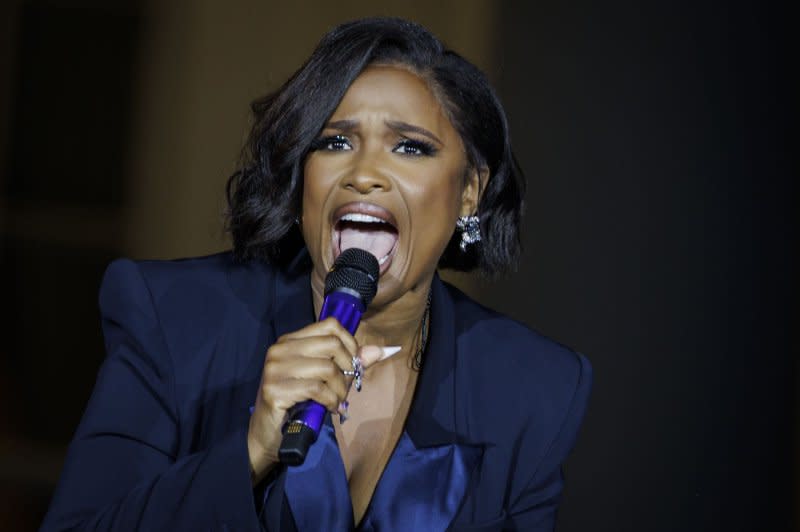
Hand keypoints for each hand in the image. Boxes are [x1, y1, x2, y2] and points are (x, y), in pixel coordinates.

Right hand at [246, 317, 387, 483]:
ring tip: (336, 401)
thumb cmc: (297, 403)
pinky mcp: (274, 390)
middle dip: (347, 369)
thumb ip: (350, 362)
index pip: (330, 325)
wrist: (267, 434)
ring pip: (327, 368)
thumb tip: (380, 351)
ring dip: (340, 389)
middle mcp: (280, 349)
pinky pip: (317, 389)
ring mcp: (275, 369)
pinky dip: (330, 401)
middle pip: (332, 345)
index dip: (350, 343)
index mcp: (290, 341)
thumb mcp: (324, 378)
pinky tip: (329, 408)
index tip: (353, 365)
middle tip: (344, 388)